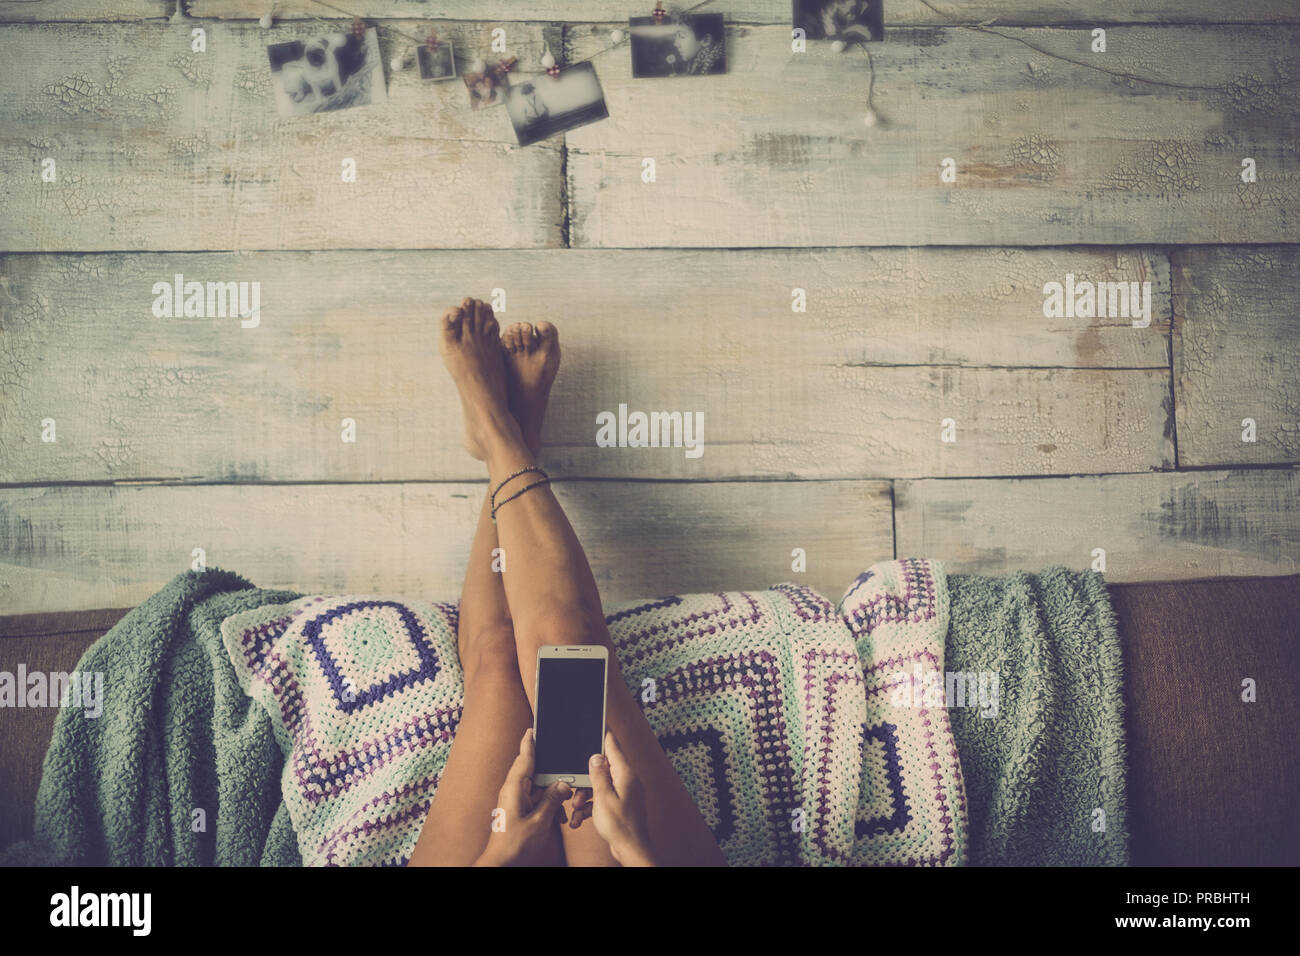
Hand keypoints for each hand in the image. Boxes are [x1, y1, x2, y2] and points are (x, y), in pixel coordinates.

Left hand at [474, 729, 570, 866]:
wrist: (502, 863)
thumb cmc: (515, 844)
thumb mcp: (539, 821)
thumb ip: (552, 800)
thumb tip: (563, 784)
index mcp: (514, 788)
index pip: (523, 759)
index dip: (529, 743)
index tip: (532, 729)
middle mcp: (513, 791)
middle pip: (533, 772)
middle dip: (551, 776)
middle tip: (565, 778)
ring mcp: (515, 801)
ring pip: (537, 788)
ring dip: (551, 795)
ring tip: (562, 806)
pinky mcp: (518, 811)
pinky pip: (535, 800)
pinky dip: (547, 805)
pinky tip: (557, 816)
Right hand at [587, 730, 655, 865]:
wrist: (630, 850)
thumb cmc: (620, 826)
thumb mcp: (603, 798)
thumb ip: (598, 774)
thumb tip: (596, 756)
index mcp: (625, 774)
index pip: (613, 746)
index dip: (603, 735)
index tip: (597, 722)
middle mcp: (627, 780)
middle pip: (602, 768)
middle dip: (586, 779)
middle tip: (575, 791)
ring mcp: (624, 793)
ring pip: (600, 785)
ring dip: (586, 795)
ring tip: (577, 808)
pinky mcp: (620, 804)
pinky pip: (602, 798)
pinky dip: (591, 806)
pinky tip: (580, 818)